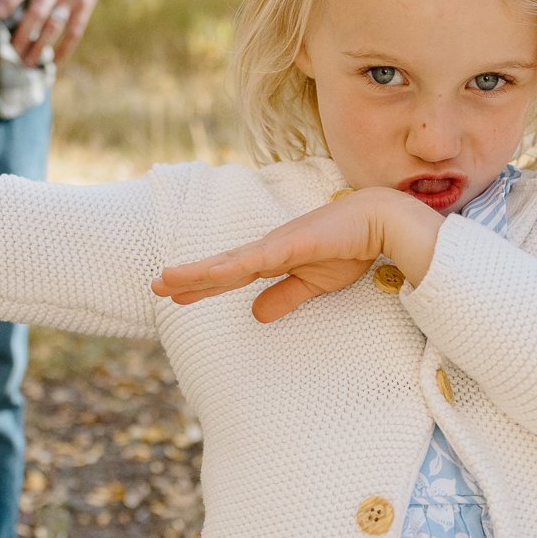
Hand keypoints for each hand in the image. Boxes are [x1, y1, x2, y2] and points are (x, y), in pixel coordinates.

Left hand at [0, 0, 118, 65]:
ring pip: (53, 26)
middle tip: (9, 54)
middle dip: (22, 35)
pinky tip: (54, 63)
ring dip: (40, 47)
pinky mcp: (84, 5)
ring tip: (27, 65)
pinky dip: (64, 48)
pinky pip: (74, 31)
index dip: (9, 0)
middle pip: (36, 13)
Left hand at [155, 190, 440, 322]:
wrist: (380, 222)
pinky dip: (232, 268)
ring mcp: (277, 244)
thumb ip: (284, 297)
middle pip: (221, 267)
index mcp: (272, 259)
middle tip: (156, 288)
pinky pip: (257, 260)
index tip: (174, 295)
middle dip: (188, 278)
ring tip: (168, 281)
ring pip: (230, 263)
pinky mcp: (292, 244)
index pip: (230, 275)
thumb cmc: (350, 247)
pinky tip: (214, 275)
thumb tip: (256, 315)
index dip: (201, 285)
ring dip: (198, 272)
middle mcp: (268, 249)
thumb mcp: (313, 284)